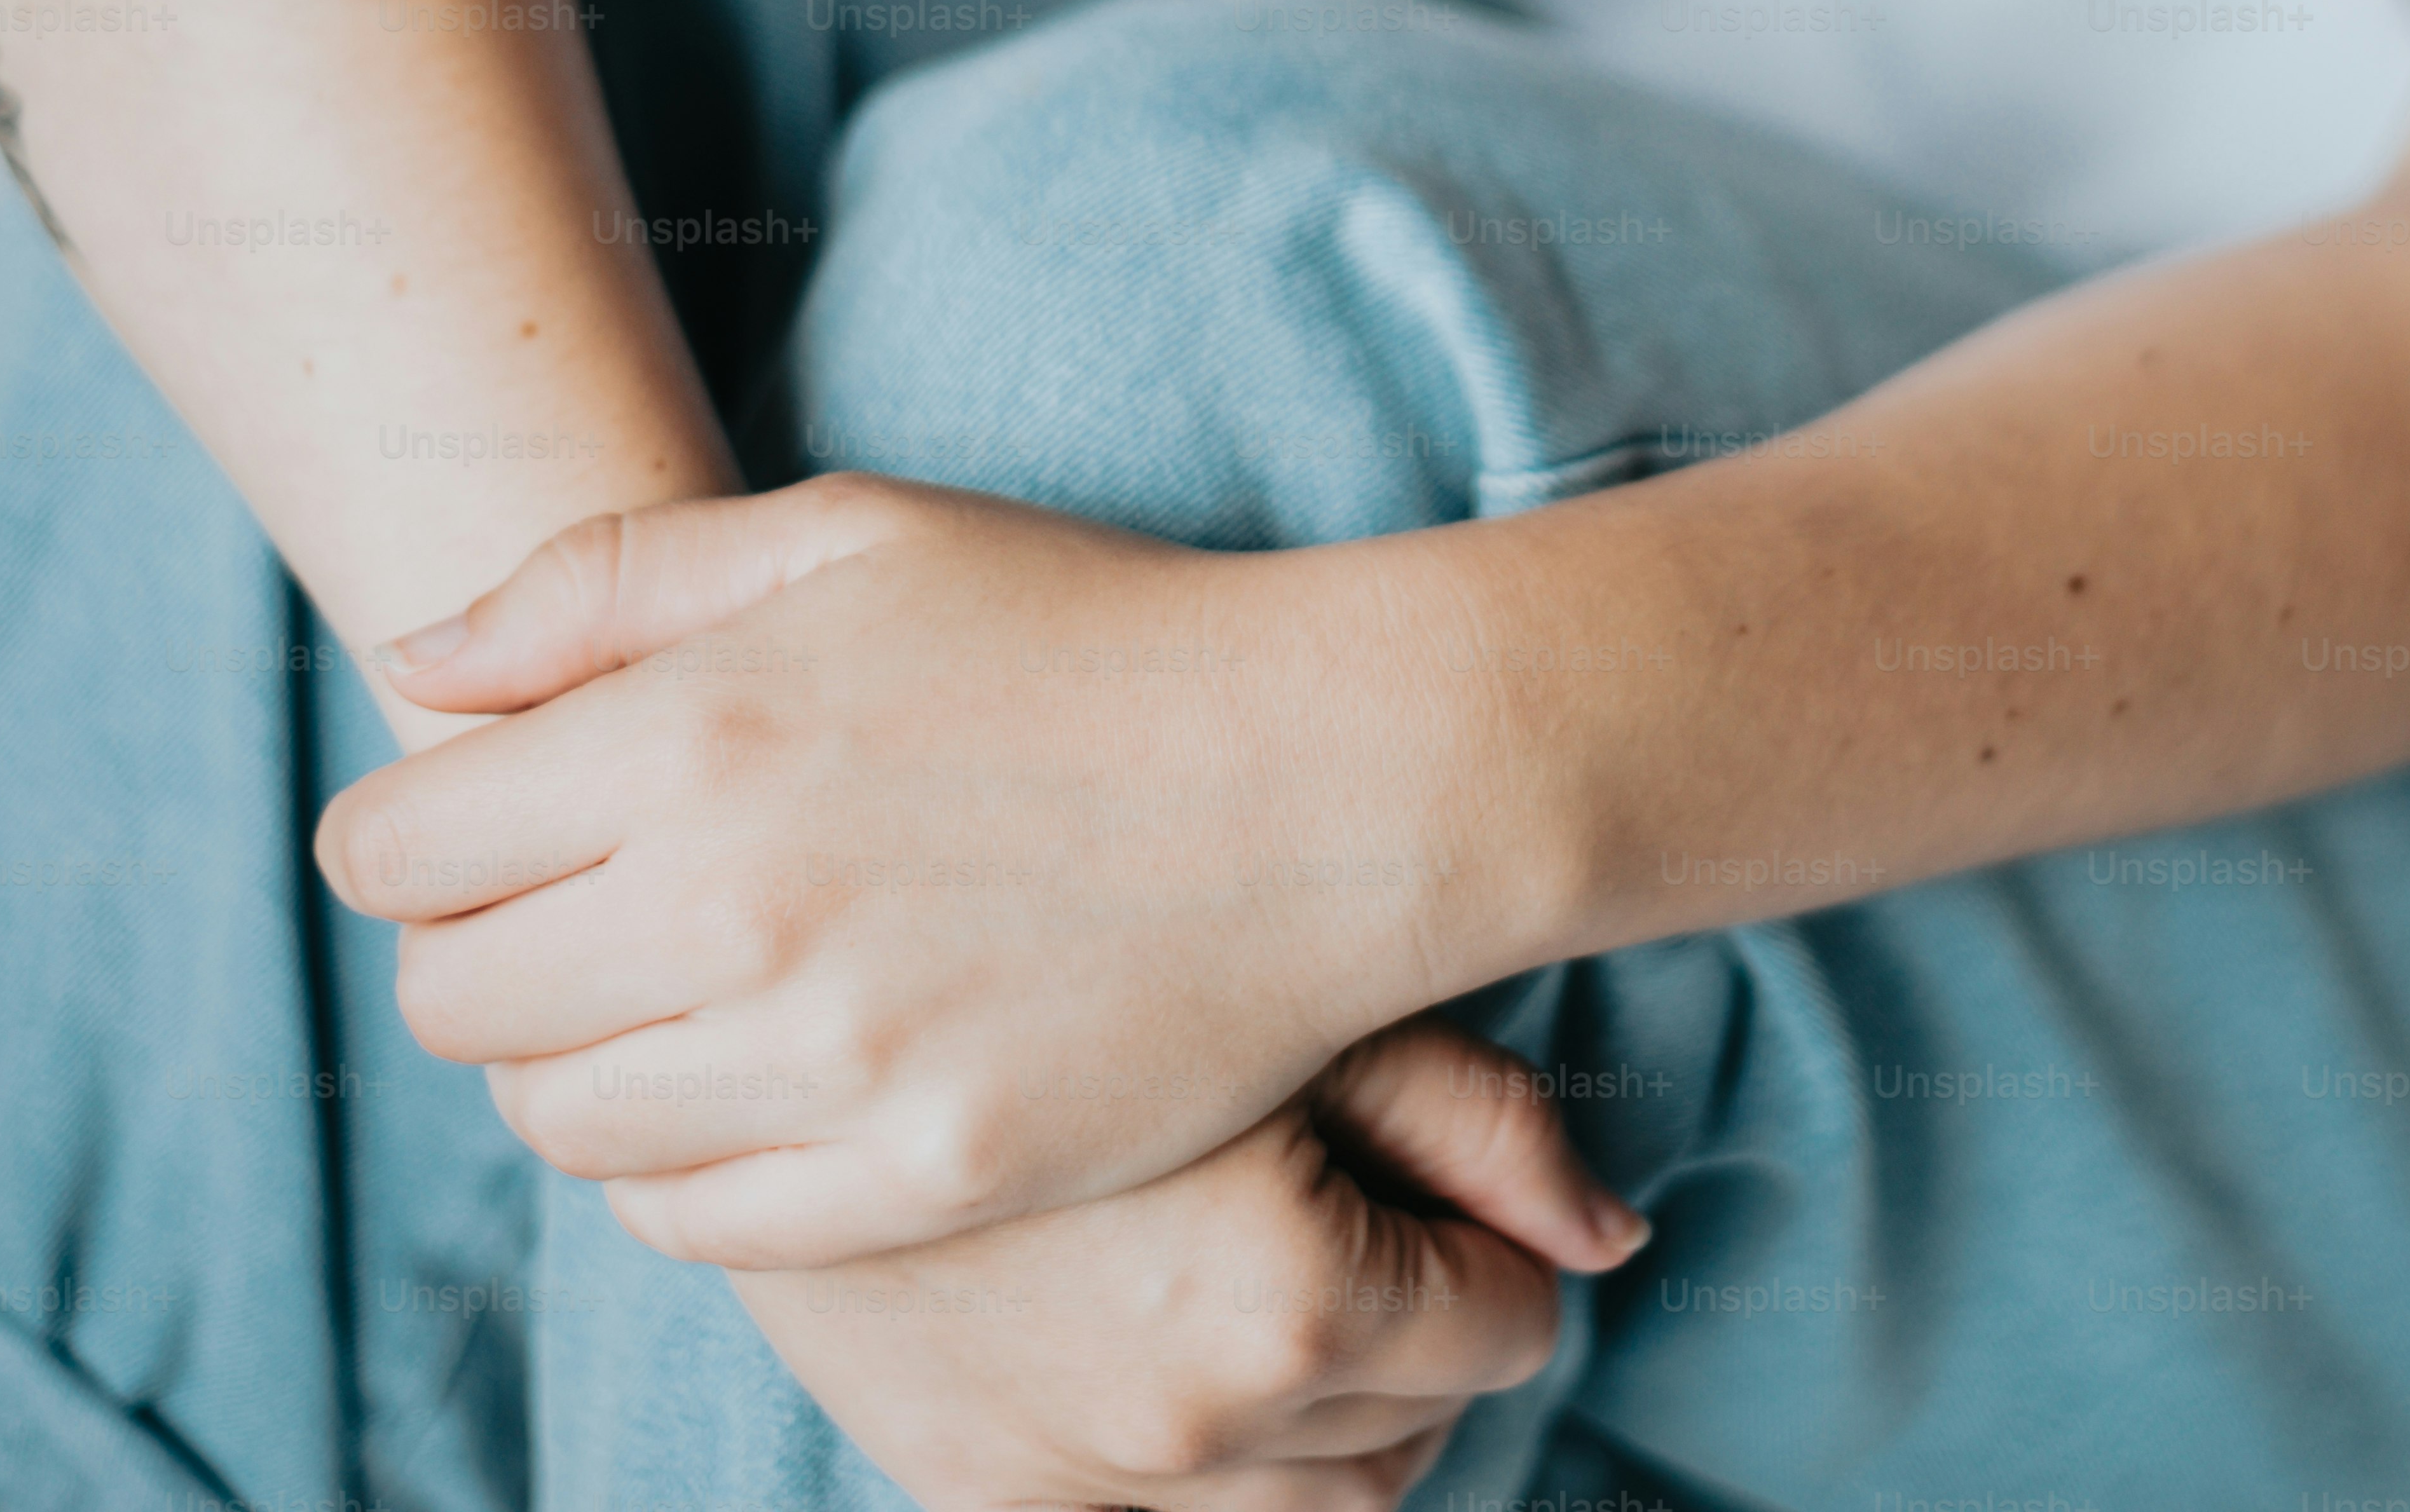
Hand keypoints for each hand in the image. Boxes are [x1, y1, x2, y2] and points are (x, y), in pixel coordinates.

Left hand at [310, 472, 1509, 1262]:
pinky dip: (687, 1165)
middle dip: (486, 953)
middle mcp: (734, 910)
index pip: (393, 852)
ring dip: (583, 1063)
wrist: (1328, 776)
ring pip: (559, 1126)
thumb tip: (413, 667)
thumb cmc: (1083, 630)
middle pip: (451, 1007)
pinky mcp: (922, 1173)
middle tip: (596, 908)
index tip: (499, 822)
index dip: (423, 836)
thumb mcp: (847, 535)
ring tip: (688, 990)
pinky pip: (691, 1221)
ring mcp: (832, 1063)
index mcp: (690, 736)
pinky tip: (767, 1074)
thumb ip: (601, 584)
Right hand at [740, 1015, 1646, 1511]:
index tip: (1430, 1168)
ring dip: (1329, 1418)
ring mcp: (1072, 1482)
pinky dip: (1210, 1460)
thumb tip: (1617, 1239)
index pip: (1508, 1324)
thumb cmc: (1078, 951)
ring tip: (1279, 1276)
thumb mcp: (1307, 1000)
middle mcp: (1185, 1432)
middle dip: (1419, 1328)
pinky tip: (1174, 1328)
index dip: (1485, 1235)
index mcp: (1290, 1305)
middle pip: (1420, 1430)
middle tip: (1360, 1204)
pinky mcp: (982, 1494)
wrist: (792, 992)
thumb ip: (1481, 1122)